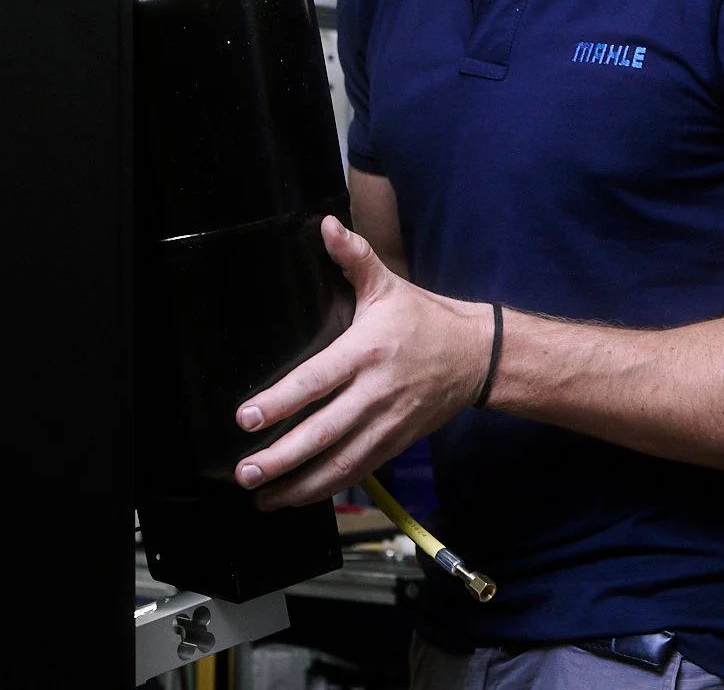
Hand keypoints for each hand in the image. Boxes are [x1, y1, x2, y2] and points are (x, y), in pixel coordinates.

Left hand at [234, 215, 492, 508]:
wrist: (477, 356)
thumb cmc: (423, 319)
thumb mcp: (387, 284)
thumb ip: (353, 256)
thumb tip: (325, 224)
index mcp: (365, 351)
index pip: (315, 381)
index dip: (280, 403)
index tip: (247, 418)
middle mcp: (374, 393)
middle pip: (323, 433)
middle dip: (282, 458)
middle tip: (246, 472)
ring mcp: (386, 424)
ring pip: (340, 464)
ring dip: (300, 486)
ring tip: (263, 498)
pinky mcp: (395, 444)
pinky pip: (357, 472)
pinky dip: (327, 489)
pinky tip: (298, 497)